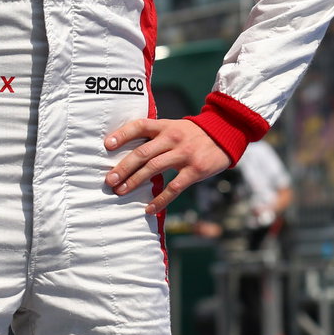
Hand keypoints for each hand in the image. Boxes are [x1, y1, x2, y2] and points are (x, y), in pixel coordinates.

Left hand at [103, 118, 230, 214]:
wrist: (226, 133)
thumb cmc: (194, 134)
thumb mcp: (176, 127)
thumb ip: (156, 137)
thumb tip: (130, 154)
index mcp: (166, 126)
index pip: (140, 126)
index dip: (122, 134)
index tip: (107, 145)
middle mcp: (173, 138)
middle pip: (143, 152)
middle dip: (124, 167)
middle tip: (110, 180)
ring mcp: (185, 153)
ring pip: (154, 168)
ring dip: (135, 181)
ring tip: (121, 191)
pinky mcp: (196, 169)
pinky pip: (174, 187)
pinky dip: (160, 199)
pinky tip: (149, 208)